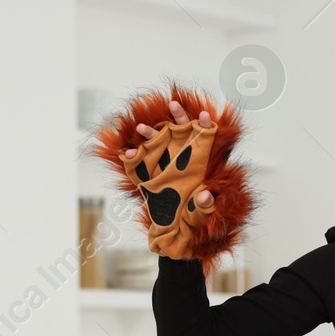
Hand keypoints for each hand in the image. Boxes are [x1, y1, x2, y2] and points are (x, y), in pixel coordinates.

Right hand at [125, 97, 214, 213]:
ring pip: (160, 143)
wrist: (174, 231)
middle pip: (183, 134)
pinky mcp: (151, 176)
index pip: (205, 142)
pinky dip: (134, 158)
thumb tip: (205, 196)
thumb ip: (204, 206)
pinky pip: (142, 163)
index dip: (205, 127)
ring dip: (151, 134)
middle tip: (173, 104)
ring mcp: (166, 166)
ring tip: (141, 128)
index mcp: (199, 166)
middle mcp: (183, 161)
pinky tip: (129, 153)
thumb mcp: (201, 214)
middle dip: (179, 117)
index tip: (205, 116)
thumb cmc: (191, 220)